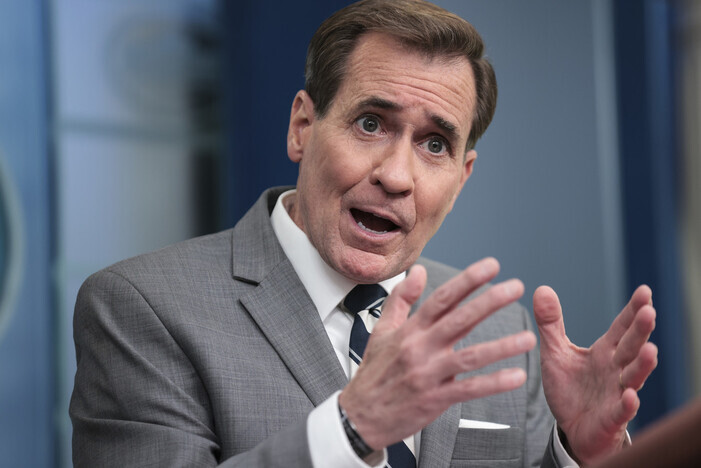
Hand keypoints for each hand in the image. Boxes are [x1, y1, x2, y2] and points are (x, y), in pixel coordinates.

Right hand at [338, 258, 535, 449]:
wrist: (359, 416)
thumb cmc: (373, 373)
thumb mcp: (382, 330)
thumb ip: (402, 298)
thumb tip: (418, 271)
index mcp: (410, 330)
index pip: (442, 298)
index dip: (467, 281)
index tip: (490, 267)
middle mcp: (420, 348)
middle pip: (459, 319)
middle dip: (489, 301)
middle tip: (514, 288)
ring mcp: (428, 374)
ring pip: (470, 356)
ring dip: (501, 347)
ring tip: (528, 338)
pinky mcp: (434, 399)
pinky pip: (469, 390)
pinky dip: (493, 384)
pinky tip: (515, 376)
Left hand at [534, 285, 657, 463]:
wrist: (571, 428)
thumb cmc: (569, 388)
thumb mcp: (555, 352)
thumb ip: (550, 323)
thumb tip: (542, 288)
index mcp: (605, 351)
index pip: (622, 327)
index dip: (633, 310)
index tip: (644, 291)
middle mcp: (615, 369)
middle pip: (631, 347)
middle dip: (641, 330)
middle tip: (649, 312)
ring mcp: (616, 393)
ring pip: (633, 377)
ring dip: (643, 365)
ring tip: (651, 350)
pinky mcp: (611, 417)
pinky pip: (621, 410)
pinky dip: (627, 404)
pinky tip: (630, 396)